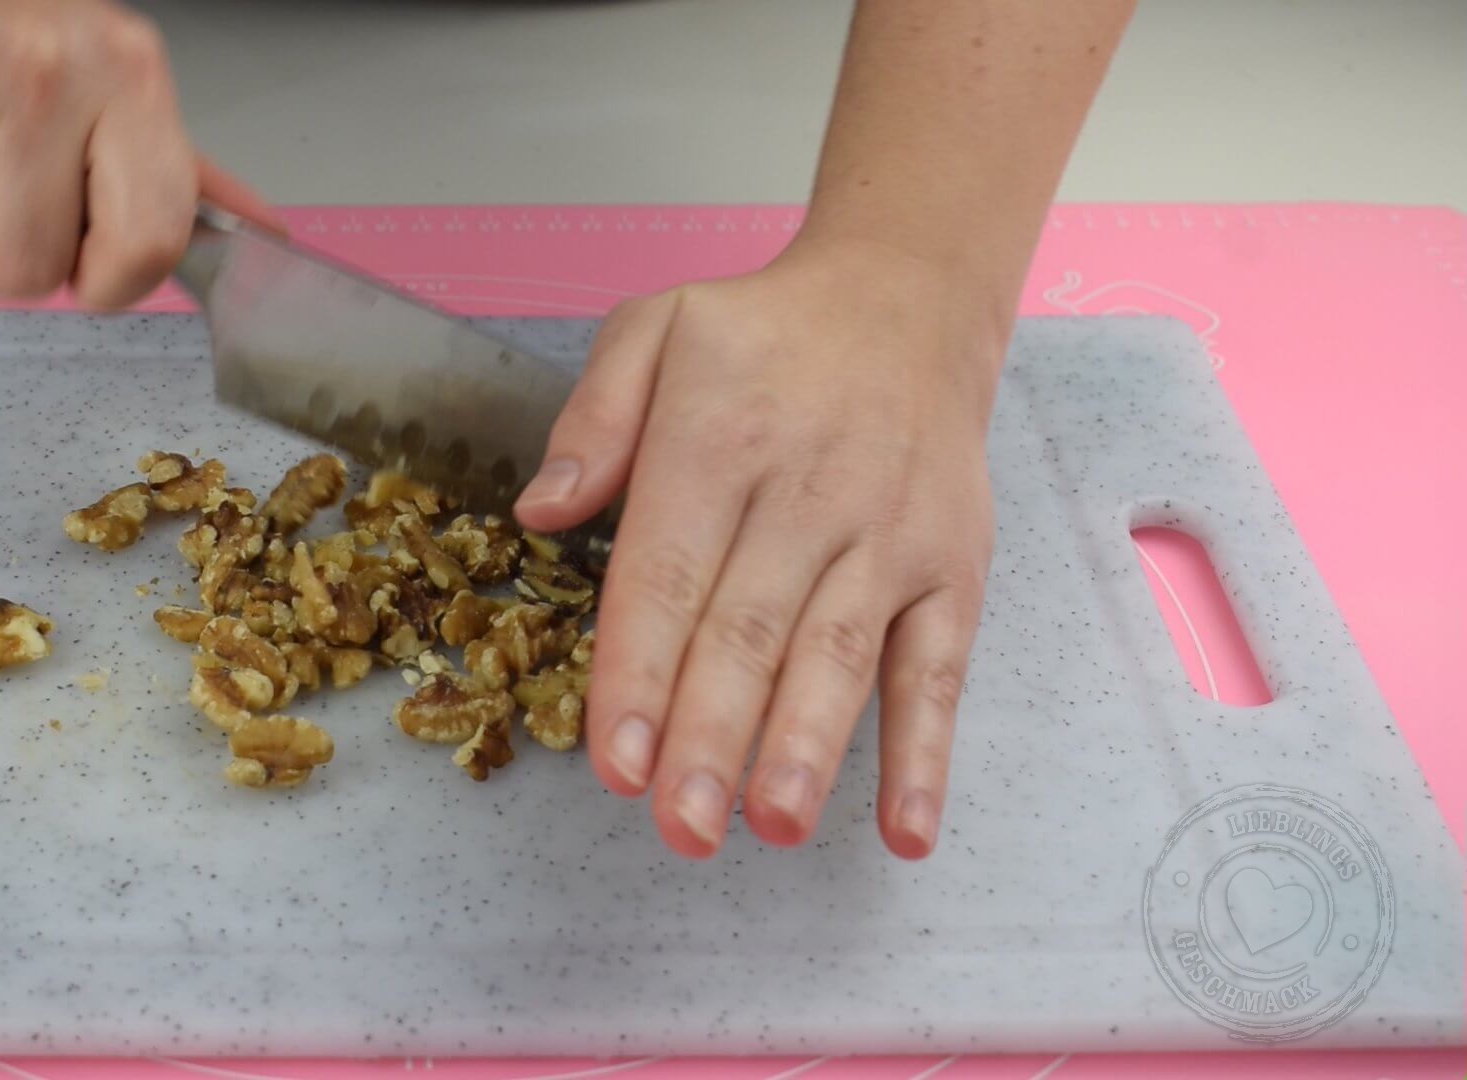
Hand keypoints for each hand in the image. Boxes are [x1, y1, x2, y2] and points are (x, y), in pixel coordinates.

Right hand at [0, 0, 276, 307]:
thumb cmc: (11, 25)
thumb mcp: (114, 82)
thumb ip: (179, 174)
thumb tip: (261, 237)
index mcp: (125, 77)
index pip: (150, 243)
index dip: (113, 282)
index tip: (92, 264)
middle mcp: (42, 73)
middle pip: (28, 272)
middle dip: (8, 252)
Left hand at [515, 241, 1002, 858]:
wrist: (909, 299)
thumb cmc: (763, 334)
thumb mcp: (656, 329)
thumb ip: (594, 419)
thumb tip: (539, 512)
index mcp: (720, 437)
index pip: (669, 572)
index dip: (640, 671)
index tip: (617, 760)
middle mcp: (808, 492)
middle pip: (751, 629)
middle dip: (713, 734)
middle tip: (681, 825)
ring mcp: (889, 535)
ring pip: (842, 655)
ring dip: (807, 748)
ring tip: (773, 826)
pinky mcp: (951, 567)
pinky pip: (940, 667)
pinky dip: (925, 750)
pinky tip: (906, 828)